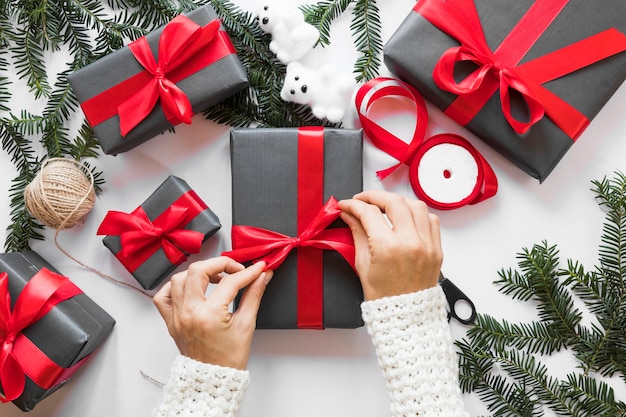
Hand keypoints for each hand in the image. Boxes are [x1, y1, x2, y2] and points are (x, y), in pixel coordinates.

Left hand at [153, 256, 272, 369]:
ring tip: (215, 277)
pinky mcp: (170, 321)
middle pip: (198, 270)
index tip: (258, 269)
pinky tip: (191, 288)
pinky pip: (163, 296)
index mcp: (209, 315)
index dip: (247, 272)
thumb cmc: (229, 358)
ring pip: (179, 278)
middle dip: (220, 263)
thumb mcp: (246, 325)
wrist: (213, 380)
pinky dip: (175, 287)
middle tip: (235, 269)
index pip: (230, 282)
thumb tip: (262, 276)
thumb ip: (254, 295)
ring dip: (198, 273)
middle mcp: (189, 313)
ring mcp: (176, 316)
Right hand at [338, 190, 441, 300]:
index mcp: (388, 248)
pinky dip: (417, 214)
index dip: (354, 205)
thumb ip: (357, 233)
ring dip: (398, 201)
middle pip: (393, 202)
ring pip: (415, 205)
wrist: (406, 317)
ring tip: (385, 206)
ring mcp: (427, 244)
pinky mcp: (437, 248)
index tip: (346, 205)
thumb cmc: (383, 296)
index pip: (369, 213)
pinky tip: (405, 218)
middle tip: (363, 200)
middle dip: (374, 196)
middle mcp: (410, 242)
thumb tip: (349, 214)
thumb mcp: (362, 264)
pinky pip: (431, 219)